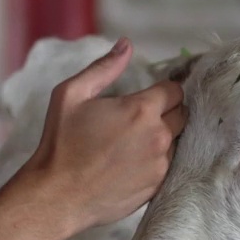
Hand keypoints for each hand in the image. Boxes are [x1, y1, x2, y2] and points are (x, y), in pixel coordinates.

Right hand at [23, 37, 185, 232]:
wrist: (57, 195)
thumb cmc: (61, 143)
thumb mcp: (71, 95)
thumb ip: (104, 67)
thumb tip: (126, 44)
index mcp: (141, 110)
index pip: (174, 90)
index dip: (162, 89)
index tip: (150, 94)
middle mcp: (158, 136)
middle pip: (181, 114)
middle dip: (166, 110)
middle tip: (139, 117)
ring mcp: (160, 164)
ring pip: (176, 141)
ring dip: (163, 136)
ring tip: (134, 142)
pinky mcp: (157, 186)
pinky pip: (168, 165)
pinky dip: (157, 160)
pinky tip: (132, 162)